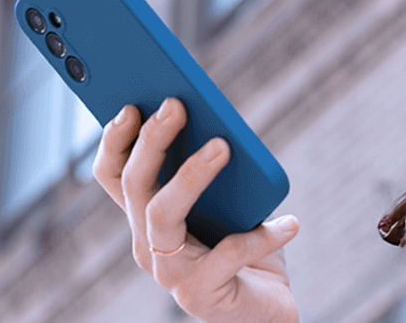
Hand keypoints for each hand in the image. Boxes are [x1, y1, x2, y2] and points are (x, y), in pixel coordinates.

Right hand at [93, 98, 299, 322]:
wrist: (265, 310)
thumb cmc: (246, 246)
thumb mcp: (231, 202)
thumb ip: (218, 169)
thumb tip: (221, 126)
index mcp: (148, 219)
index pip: (114, 176)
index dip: (116, 141)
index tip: (131, 104)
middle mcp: (149, 245)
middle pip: (135, 187)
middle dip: (152, 142)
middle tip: (176, 106)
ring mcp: (171, 273)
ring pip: (162, 216)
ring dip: (190, 176)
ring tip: (223, 146)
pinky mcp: (202, 296)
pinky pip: (230, 255)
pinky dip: (263, 236)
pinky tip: (290, 223)